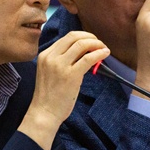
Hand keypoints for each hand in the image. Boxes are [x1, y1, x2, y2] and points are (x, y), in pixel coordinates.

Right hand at [19, 31, 108, 149]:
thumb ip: (62, 60)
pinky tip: (105, 54)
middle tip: (99, 42)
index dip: (82, 36)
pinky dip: (99, 53)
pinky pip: (88, 58)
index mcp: (45, 55)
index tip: (91, 41)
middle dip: (90, 36)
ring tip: (103, 48)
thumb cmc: (49, 96)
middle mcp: (51, 57)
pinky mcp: (71, 75)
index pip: (66, 38)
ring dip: (96, 43)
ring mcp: (60, 65)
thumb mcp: (51, 72)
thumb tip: (84, 52)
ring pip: (81, 44)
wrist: (44, 112)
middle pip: (74, 36)